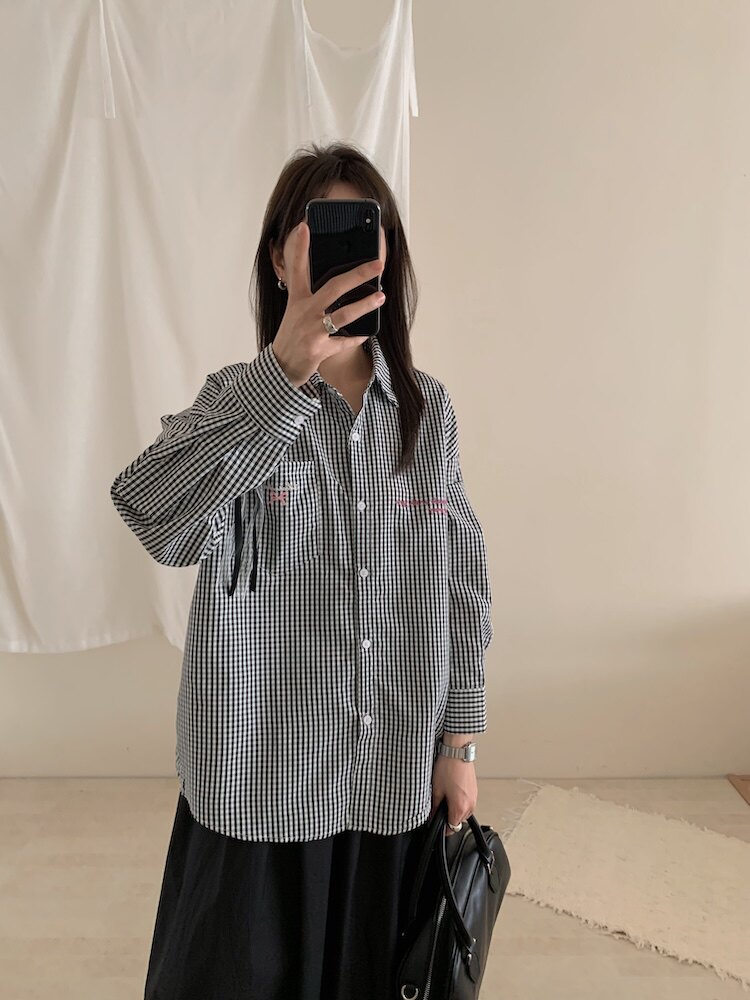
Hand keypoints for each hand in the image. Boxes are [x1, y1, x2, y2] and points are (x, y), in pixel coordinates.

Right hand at [272, 220, 384, 385]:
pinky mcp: (319, 350)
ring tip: (381, 296)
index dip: (299, 248)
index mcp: (297, 300)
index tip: (304, 226)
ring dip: (365, 305)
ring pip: (343, 314)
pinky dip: (357, 337)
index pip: (297, 269)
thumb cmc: (293, 335)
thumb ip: (310, 294)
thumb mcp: (295, 311)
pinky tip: (367, 332)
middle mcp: (305, 312)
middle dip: (358, 274)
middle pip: (334, 287)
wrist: (282, 366)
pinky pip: (344, 341)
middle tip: (378, 264)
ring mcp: (312, 331)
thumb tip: (336, 282)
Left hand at [428, 755, 477, 836]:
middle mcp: (470, 805)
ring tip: (446, 794)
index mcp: (460, 808)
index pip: (451, 828)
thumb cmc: (448, 768)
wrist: (457, 752)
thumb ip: (434, 808)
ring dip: (454, 809)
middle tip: (439, 804)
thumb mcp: (436, 789)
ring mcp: (474, 798)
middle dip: (448, 816)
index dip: (442, 827)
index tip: (436, 822)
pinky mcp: (475, 791)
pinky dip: (460, 801)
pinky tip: (452, 790)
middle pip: (458, 821)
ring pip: (463, 812)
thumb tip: (432, 817)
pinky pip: (467, 803)